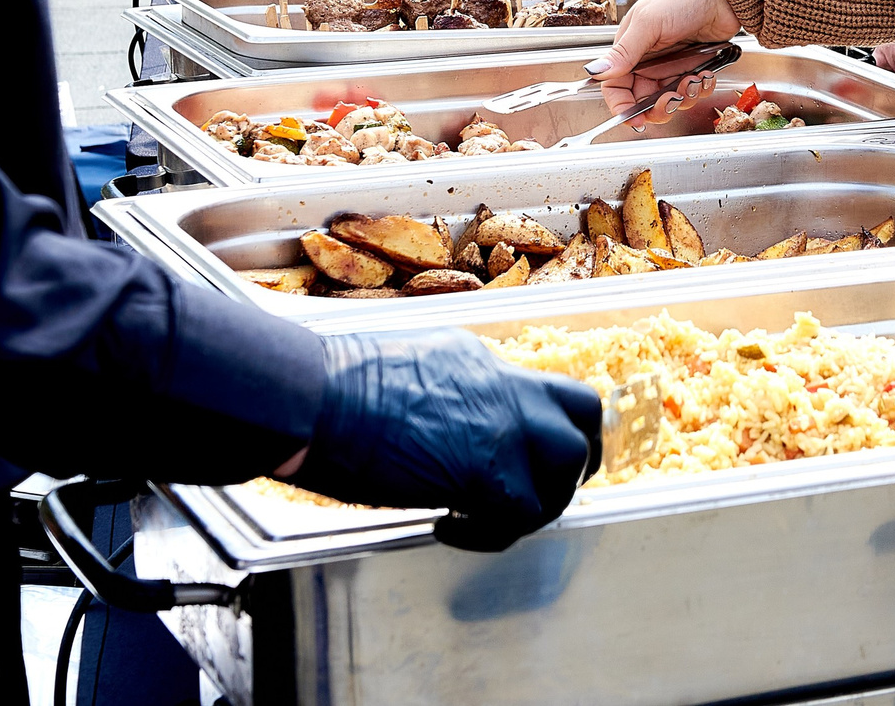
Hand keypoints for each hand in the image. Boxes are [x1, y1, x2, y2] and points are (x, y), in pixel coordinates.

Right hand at [293, 329, 600, 550]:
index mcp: (477, 360)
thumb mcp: (399, 367)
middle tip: (535, 489)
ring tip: (490, 520)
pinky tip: (448, 530)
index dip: (529, 429)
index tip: (501, 457)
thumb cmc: (327, 387)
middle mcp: (503, 386)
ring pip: (570, 461)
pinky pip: (525, 515)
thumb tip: (430, 428)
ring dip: (540, 498)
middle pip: (580, 410)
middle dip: (571, 455)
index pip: (533, 391)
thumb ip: (433, 391)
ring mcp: (505, 425)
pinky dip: (493, 534)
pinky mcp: (492, 472)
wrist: (314, 396)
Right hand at [587, 0, 741, 115]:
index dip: (623, 107)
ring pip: (671, 99)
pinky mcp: (693, 67)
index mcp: (630, 49)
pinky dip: (701, 89)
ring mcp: (672, 65)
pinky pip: (693, 91)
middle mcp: (648, 60)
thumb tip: (595, 71)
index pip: (616, 87)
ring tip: (695, 79)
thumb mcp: (648, 24)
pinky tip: (706, 75)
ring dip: (685, 96)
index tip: (636, 119)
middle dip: (660, 106)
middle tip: (674, 98)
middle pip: (644, 100)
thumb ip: (623, 52)